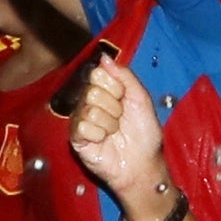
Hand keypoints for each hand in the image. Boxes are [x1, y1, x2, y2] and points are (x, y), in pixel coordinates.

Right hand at [65, 49, 173, 220]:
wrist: (143, 163)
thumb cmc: (144, 134)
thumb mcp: (141, 99)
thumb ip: (125, 76)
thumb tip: (104, 57)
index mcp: (104, 91)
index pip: (98, 73)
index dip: (115, 87)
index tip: (124, 100)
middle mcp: (89, 102)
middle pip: (93, 90)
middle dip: (114, 107)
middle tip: (121, 120)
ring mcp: (81, 120)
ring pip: (90, 108)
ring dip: (109, 123)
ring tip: (114, 133)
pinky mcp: (76, 138)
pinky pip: (83, 125)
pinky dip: (99, 134)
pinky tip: (104, 141)